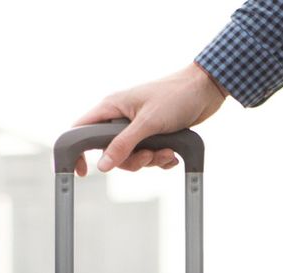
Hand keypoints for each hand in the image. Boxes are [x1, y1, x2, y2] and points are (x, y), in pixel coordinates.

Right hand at [72, 63, 227, 174]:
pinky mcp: (153, 135)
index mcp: (112, 107)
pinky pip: (148, 156)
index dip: (77, 151)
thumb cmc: (176, 96)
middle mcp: (121, 118)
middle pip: (110, 152)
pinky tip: (173, 151)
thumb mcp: (148, 123)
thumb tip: (102, 165)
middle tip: (148, 155)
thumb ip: (123, 145)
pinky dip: (161, 159)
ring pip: (131, 157)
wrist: (206, 90)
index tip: (81, 171)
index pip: (81, 130)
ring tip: (167, 151)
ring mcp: (137, 127)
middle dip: (131, 160)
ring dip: (150, 160)